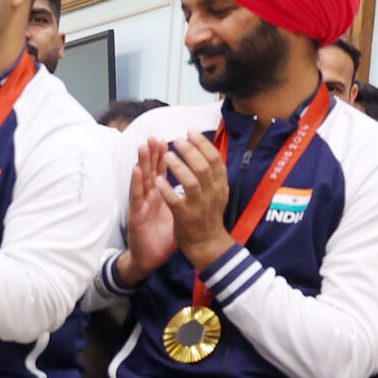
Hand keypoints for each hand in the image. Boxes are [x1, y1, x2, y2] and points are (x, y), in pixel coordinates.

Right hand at [115, 139, 177, 286]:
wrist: (149, 259)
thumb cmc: (163, 238)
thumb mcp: (177, 216)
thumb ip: (181, 201)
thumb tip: (196, 189)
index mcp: (160, 196)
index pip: (163, 172)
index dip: (166, 156)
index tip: (171, 140)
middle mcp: (149, 197)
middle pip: (151, 171)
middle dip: (154, 153)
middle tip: (154, 136)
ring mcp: (141, 205)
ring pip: (142, 179)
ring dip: (143, 161)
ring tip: (144, 145)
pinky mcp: (135, 216)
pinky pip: (136, 197)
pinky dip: (136, 182)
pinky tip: (136, 169)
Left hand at [155, 131, 233, 272]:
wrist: (207, 244)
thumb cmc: (208, 215)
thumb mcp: (218, 193)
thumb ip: (213, 175)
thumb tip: (207, 151)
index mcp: (220, 185)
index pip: (215, 159)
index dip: (202, 144)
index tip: (189, 132)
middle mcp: (212, 193)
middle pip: (203, 166)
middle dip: (189, 150)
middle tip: (176, 140)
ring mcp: (199, 205)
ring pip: (191, 181)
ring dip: (178, 167)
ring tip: (166, 156)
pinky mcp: (185, 217)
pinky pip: (175, 201)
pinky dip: (167, 189)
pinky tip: (157, 181)